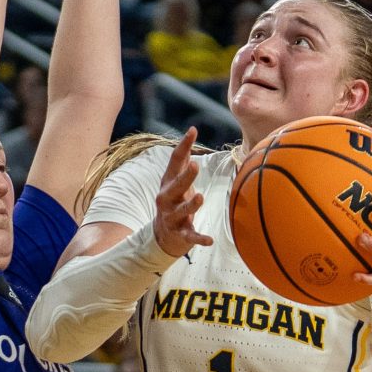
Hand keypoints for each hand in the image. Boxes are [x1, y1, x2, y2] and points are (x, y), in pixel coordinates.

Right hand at [153, 128, 212, 256]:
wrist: (162, 235)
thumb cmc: (175, 201)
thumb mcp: (176, 180)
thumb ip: (184, 159)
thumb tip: (192, 130)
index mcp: (168, 183)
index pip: (174, 162)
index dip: (183, 146)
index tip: (192, 131)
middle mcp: (167, 199)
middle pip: (175, 186)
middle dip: (185, 177)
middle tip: (194, 165)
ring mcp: (172, 217)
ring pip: (182, 210)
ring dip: (191, 205)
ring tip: (200, 197)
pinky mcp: (180, 234)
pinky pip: (190, 236)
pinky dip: (199, 238)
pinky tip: (210, 240)